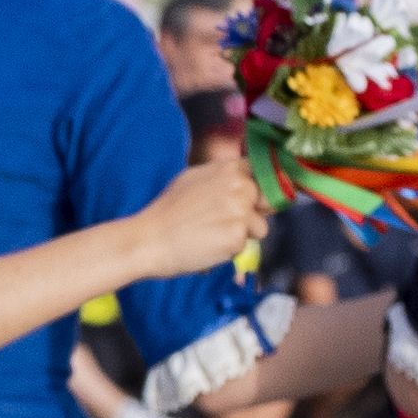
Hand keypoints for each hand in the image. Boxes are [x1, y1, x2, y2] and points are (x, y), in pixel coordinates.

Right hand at [131, 144, 259, 275]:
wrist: (149, 239)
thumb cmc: (167, 212)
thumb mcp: (194, 179)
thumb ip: (223, 176)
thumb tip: (245, 180)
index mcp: (230, 169)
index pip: (265, 174)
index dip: (260, 189)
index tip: (253, 199)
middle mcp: (240, 186)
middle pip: (268, 201)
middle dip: (253, 213)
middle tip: (224, 221)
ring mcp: (241, 211)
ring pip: (260, 227)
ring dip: (243, 234)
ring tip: (213, 234)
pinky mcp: (238, 235)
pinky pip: (246, 245)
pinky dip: (231, 249)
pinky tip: (209, 245)